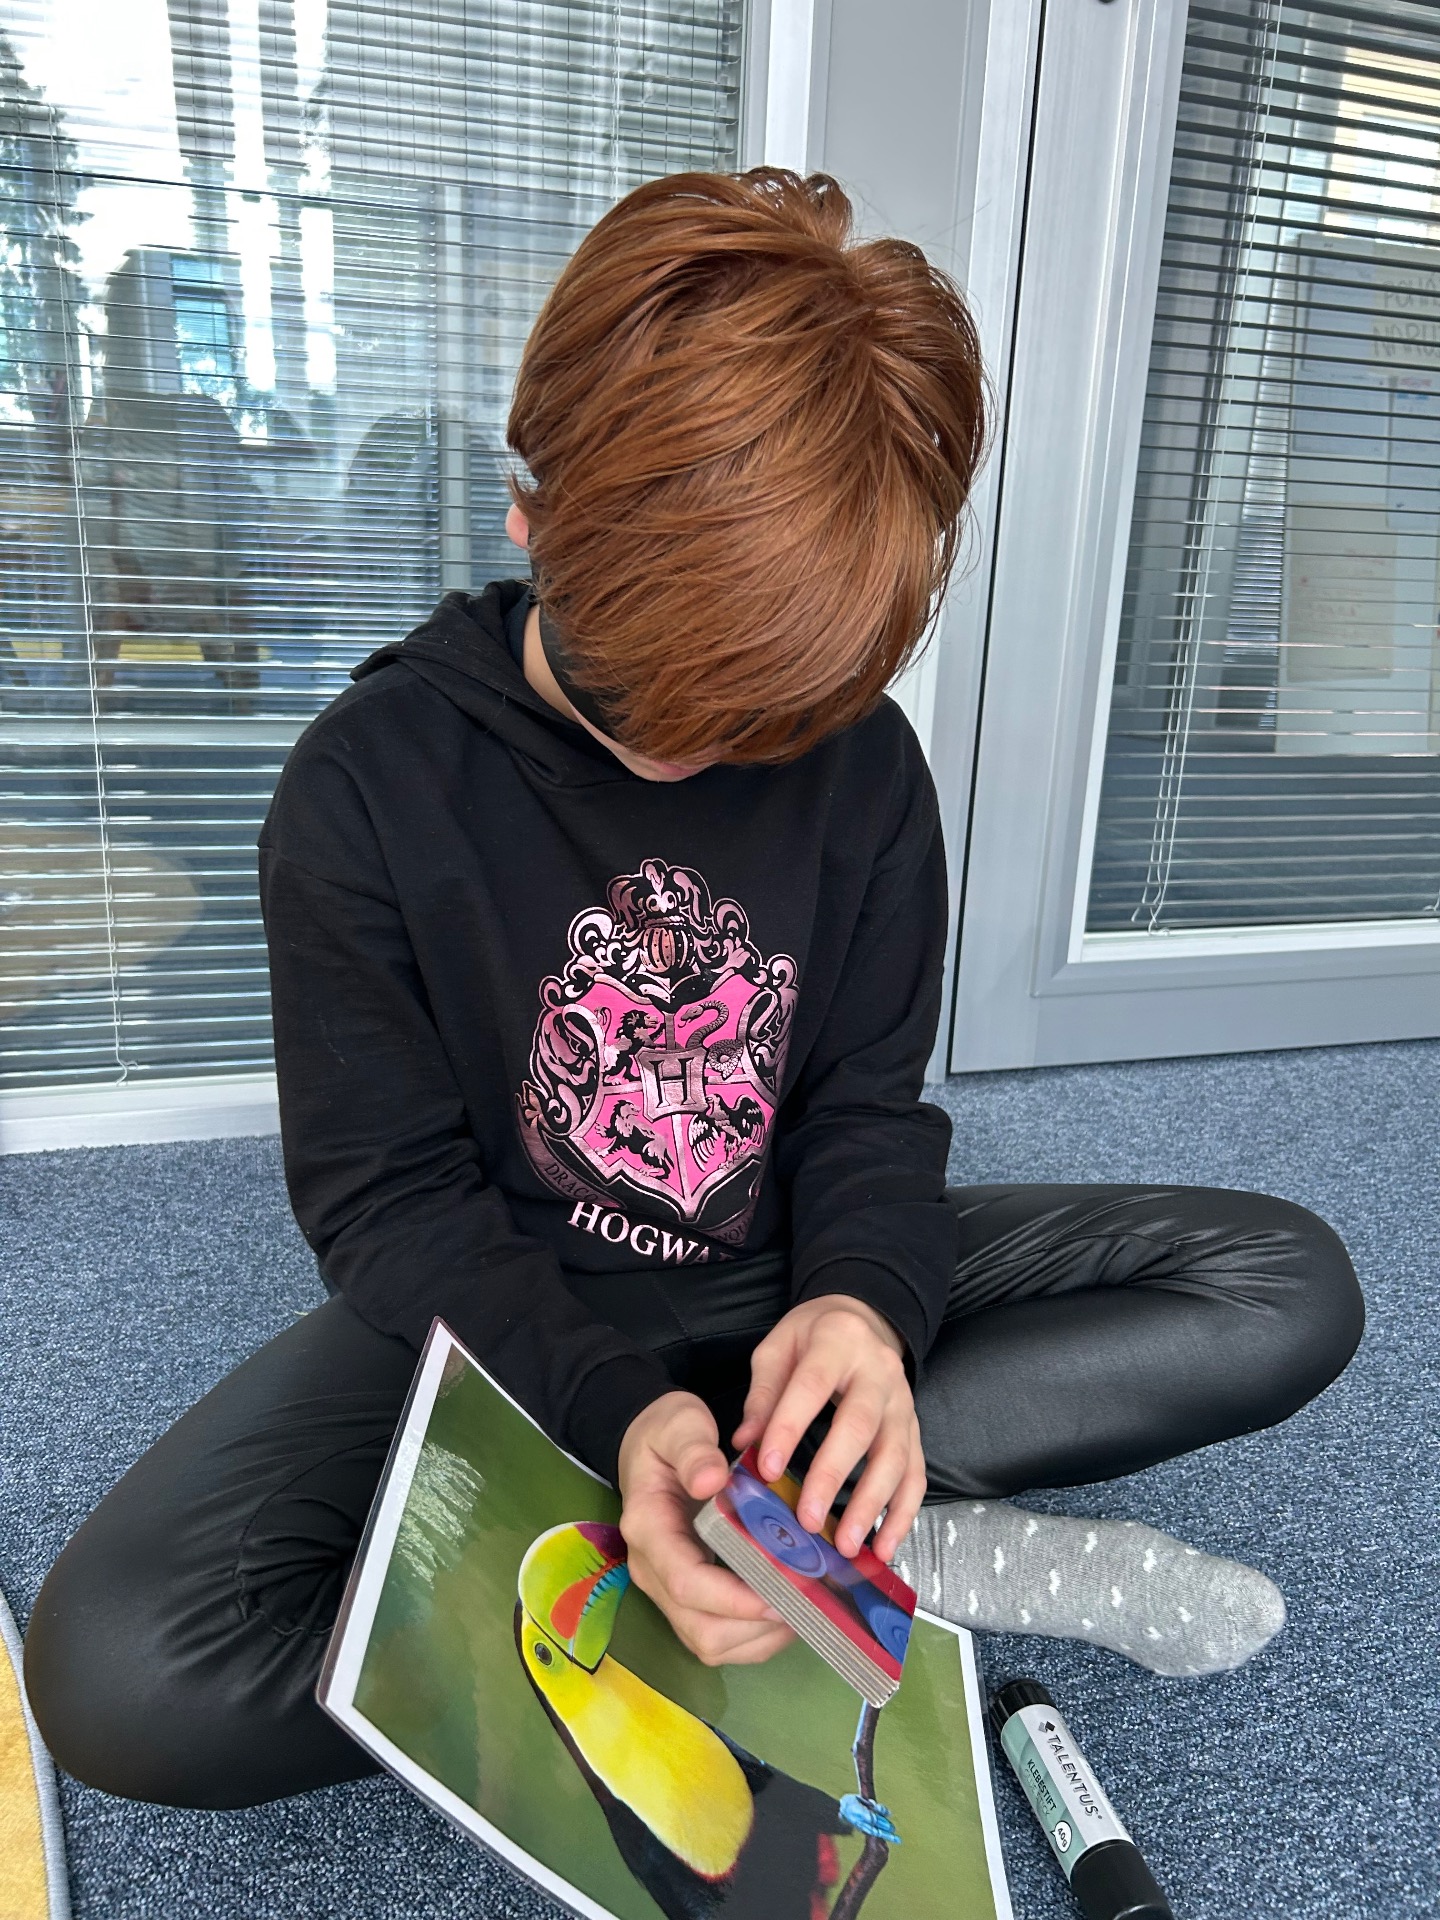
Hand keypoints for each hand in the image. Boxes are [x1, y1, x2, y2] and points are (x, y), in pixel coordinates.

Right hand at [618, 1390, 796, 1666]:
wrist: (654, 1447)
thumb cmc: (669, 1433)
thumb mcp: (679, 1424)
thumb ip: (694, 1450)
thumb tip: (710, 1481)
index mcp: (647, 1528)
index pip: (686, 1582)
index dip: (736, 1597)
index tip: (783, 1591)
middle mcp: (651, 1570)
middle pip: (699, 1628)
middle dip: (757, 1625)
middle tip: (808, 1600)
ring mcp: (666, 1590)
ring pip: (711, 1643)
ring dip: (761, 1637)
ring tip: (805, 1608)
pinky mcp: (684, 1600)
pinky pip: (719, 1639)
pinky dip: (757, 1637)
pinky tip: (789, 1609)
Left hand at [732, 1295, 925, 1562]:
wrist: (864, 1319)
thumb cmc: (813, 1336)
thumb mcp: (778, 1347)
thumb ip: (763, 1394)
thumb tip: (745, 1444)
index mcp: (837, 1341)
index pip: (812, 1387)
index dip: (790, 1428)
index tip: (768, 1469)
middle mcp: (878, 1372)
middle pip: (859, 1427)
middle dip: (833, 1477)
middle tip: (809, 1521)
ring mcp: (903, 1401)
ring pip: (895, 1456)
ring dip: (872, 1505)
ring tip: (848, 1546)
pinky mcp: (915, 1428)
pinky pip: (915, 1474)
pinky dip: (903, 1514)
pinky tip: (883, 1546)